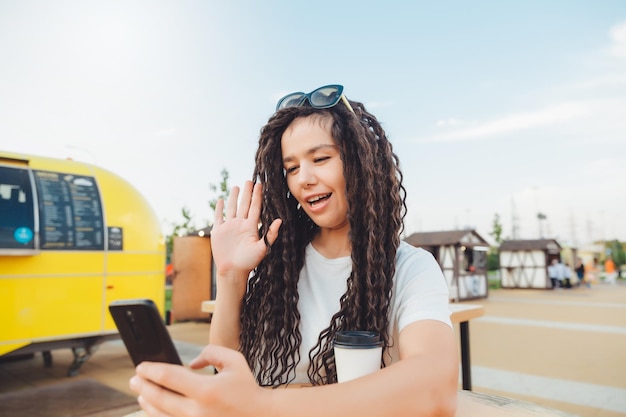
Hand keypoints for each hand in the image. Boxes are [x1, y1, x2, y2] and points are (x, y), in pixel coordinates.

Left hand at [130, 345, 272, 416]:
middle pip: (159, 398)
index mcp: (206, 390)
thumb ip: (211, 353)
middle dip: (143, 386)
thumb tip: (191, 363)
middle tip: (134, 379)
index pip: (168, 377)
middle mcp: (197, 411)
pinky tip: (156, 410)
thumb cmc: (247, 389)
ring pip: (160, 415)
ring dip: (147, 403)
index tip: (141, 366)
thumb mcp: (234, 361)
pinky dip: (159, 416)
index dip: (151, 370)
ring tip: (142, 393)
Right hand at [211, 181, 281, 279]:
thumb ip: (270, 234)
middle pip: (244, 205)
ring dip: (234, 198)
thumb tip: (280, 220)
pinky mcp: (218, 231)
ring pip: (232, 208)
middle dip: (247, 193)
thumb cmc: (249, 262)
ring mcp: (229, 227)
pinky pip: (218, 217)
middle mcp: (241, 224)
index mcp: (251, 227)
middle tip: (250, 180)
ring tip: (236, 186)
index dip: (257, 196)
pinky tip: (220, 200)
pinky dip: (219, 208)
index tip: (260, 184)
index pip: (255, 208)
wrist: (233, 271)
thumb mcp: (263, 248)